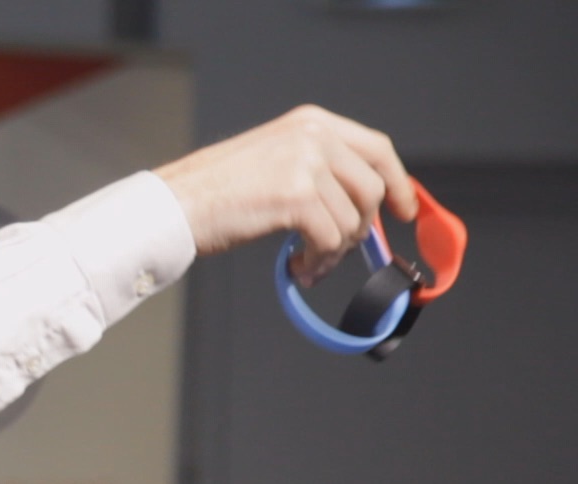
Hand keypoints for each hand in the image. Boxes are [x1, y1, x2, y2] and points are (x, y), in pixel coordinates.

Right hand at [153, 105, 416, 286]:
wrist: (174, 205)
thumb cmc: (212, 192)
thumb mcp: (274, 160)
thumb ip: (317, 171)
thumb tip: (358, 206)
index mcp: (311, 122)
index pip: (376, 148)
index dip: (397, 183)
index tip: (403, 211)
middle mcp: (314, 136)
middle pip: (371, 188)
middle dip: (362, 226)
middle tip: (338, 249)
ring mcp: (307, 165)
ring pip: (351, 219)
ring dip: (334, 251)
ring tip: (306, 262)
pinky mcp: (296, 198)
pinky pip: (330, 239)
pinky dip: (318, 261)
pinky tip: (297, 266)